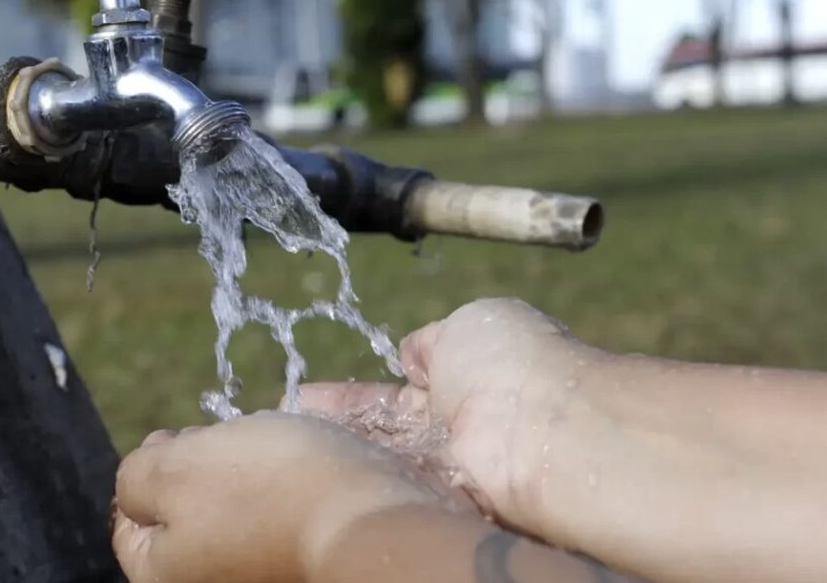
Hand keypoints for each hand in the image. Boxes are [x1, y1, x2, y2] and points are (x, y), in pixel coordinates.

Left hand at [111, 411, 455, 582]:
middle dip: (199, 468)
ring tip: (269, 451)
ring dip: (243, 476)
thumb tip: (139, 480)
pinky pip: (276, 520)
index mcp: (162, 576)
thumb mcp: (174, 467)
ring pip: (231, 513)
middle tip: (227, 441)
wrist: (370, 519)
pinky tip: (300, 471)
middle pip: (182, 516)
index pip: (127, 522)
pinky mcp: (299, 564)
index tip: (180, 437)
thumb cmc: (265, 489)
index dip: (149, 467)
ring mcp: (257, 576)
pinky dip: (281, 492)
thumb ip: (135, 475)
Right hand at [296, 298, 607, 533]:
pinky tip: (307, 472)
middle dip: (332, 429)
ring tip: (282, 446)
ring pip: (378, 460)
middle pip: (379, 433)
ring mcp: (444, 469)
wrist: (545, 429)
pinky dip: (351, 478)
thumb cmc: (513, 363)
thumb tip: (411, 352)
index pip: (393, 393)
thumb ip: (432, 341)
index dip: (350, 397)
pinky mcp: (439, 502)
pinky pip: (386, 488)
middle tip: (284, 426)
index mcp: (462, 380)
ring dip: (334, 452)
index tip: (306, 396)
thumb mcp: (468, 324)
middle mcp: (452, 430)